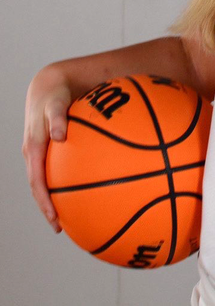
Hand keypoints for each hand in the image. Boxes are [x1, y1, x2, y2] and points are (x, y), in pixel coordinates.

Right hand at [22, 65, 72, 232]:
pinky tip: (81, 187)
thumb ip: (57, 117)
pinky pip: (53, 170)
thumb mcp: (55, 103)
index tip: (54, 217)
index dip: (44, 201)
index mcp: (33, 147)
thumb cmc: (54, 94)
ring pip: (44, 181)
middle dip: (47, 207)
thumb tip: (59, 135)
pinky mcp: (47, 149)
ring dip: (53, 198)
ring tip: (69, 216)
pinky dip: (62, 182)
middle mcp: (34, 154)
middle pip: (38, 187)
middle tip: (60, 227)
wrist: (48, 85)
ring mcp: (39, 152)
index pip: (36, 181)